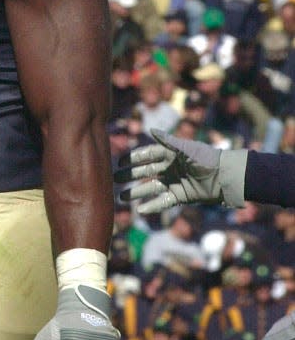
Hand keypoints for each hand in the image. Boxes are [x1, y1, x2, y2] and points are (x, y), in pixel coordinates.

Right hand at [116, 130, 246, 213]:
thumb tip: (150, 129)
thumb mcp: (187, 149)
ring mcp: (175, 182)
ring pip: (151, 187)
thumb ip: (168, 141)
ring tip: (122, 198)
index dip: (133, 159)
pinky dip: (152, 205)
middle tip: (114, 180)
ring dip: (137, 192)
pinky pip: (163, 201)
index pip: (147, 155)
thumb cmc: (207, 159)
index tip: (120, 163)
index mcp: (170, 153)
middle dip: (130, 176)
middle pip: (146, 171)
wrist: (225, 178)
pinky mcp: (181, 196)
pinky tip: (139, 210)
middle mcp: (170, 167)